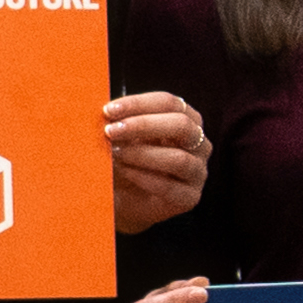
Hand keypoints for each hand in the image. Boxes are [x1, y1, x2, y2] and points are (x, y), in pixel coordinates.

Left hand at [102, 90, 210, 233]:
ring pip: (179, 158)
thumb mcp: (121, 137)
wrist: (123, 199)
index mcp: (184, 120)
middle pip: (181, 125)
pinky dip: (144, 179)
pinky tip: (125, 173)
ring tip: (115, 154)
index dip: (139, 104)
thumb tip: (105, 111)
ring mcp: (197, 172)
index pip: (169, 103)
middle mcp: (197, 144)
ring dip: (142, 154)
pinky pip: (171, 187)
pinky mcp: (190, 198)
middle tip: (111, 131)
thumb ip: (119, 122)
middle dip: (143, 125)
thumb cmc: (123, 161)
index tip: (109, 110)